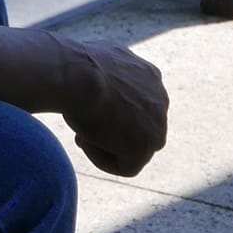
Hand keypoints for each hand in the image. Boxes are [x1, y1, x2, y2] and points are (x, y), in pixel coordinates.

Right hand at [57, 38, 168, 176]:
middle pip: (137, 127)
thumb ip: (101, 80)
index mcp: (148, 75)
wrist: (76, 72)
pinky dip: (103, 160)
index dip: (105, 110)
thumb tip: (91, 89)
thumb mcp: (92, 66)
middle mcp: (159, 97)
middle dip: (110, 130)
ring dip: (107, 146)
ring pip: (134, 148)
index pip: (134, 103)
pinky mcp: (146, 146)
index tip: (84, 107)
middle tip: (82, 127)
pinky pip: (127, 166)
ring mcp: (157, 123)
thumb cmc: (73, 67)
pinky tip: (84, 142)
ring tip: (81, 135)